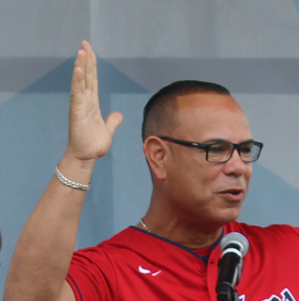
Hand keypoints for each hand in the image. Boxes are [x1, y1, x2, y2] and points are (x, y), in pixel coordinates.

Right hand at [65, 40, 122, 163]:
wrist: (87, 157)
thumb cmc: (94, 145)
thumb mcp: (108, 130)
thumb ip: (113, 121)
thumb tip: (118, 114)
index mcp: (93, 104)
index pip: (93, 81)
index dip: (92, 66)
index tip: (90, 51)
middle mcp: (85, 102)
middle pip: (86, 77)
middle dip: (86, 60)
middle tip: (84, 43)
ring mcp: (80, 106)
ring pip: (80, 82)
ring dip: (81, 67)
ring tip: (81, 51)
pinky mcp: (76, 112)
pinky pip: (76, 94)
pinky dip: (77, 82)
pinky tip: (78, 70)